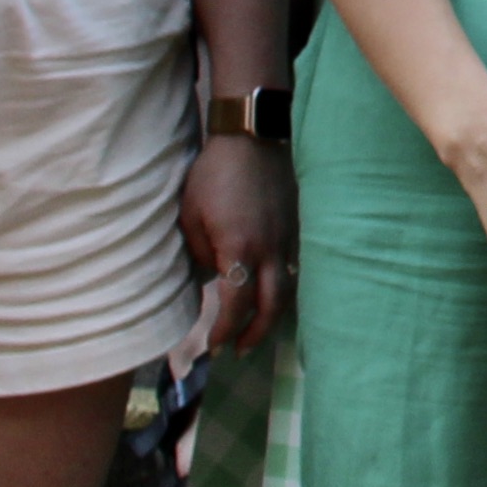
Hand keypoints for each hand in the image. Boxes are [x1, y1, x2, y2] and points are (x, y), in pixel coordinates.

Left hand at [177, 131, 294, 352]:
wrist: (253, 135)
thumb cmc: (214, 174)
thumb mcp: (190, 215)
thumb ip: (198, 252)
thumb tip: (210, 273)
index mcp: (240, 250)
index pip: (236, 305)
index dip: (225, 331)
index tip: (213, 346)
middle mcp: (270, 249)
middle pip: (272, 305)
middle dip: (256, 333)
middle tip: (241, 350)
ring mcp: (288, 236)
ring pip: (288, 286)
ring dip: (272, 312)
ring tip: (258, 327)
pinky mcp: (296, 223)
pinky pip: (293, 264)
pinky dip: (282, 285)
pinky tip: (272, 289)